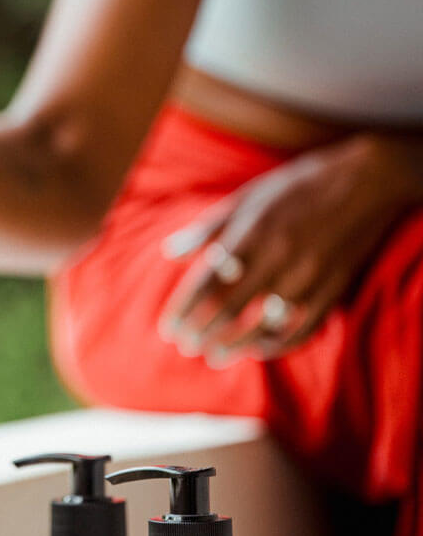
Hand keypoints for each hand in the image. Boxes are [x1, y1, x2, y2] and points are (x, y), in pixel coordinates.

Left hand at [159, 134, 419, 365]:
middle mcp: (276, 259)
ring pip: (264, 325)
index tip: (167, 330)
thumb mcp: (248, 198)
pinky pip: (303, 328)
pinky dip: (279, 344)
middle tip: (185, 348)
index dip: (184, 310)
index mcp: (250, 234)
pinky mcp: (332, 289)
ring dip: (235, 346)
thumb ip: (208, 228)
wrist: (368, 178)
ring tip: (214, 357)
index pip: (207, 283)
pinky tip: (259, 349)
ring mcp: (307, 277)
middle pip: (230, 308)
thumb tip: (169, 252)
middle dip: (202, 333)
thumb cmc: (297, 187)